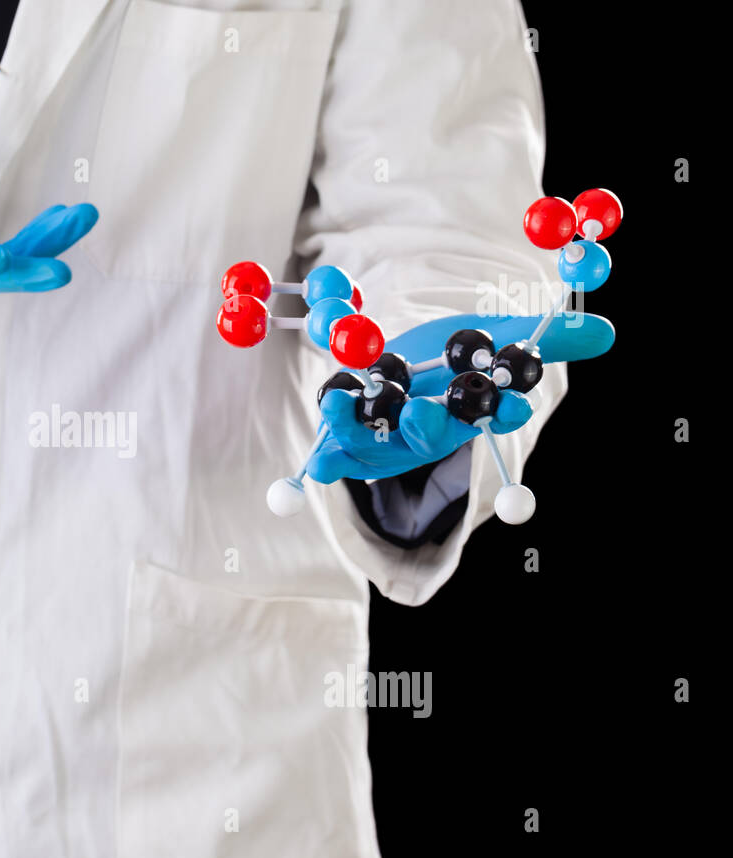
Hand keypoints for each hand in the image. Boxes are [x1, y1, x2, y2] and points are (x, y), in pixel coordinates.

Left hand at [307, 311, 613, 482]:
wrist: (393, 366)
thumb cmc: (448, 355)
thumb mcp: (492, 336)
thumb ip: (541, 338)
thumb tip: (605, 332)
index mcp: (467, 411)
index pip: (492, 413)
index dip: (503, 411)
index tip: (515, 403)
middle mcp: (428, 431)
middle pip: (433, 433)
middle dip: (431, 426)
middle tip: (423, 413)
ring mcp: (386, 441)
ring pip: (377, 440)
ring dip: (360, 428)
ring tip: (341, 402)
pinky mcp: (347, 444)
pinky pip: (336, 456)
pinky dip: (326, 459)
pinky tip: (315, 463)